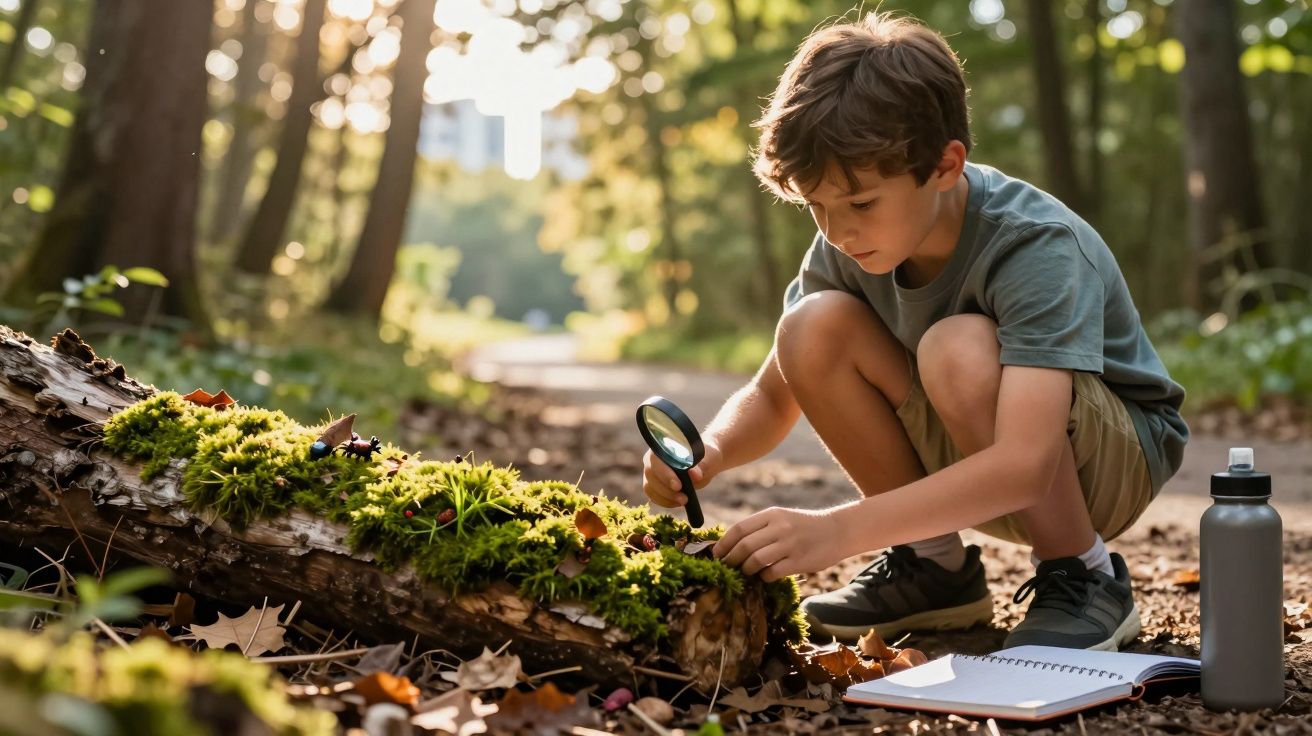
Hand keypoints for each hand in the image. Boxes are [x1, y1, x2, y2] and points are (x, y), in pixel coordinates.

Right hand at [642, 441, 723, 508]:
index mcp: (664, 445)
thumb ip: (702, 465)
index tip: (678, 486)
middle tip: (684, 498)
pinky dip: (665, 502)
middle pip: (650, 474)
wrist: (707, 462)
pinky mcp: (654, 485)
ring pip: (649, 487)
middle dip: (666, 489)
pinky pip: (653, 496)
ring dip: (666, 497)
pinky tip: (678, 502)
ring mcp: (652, 472)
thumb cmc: (706, 456)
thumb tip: (695, 475)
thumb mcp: (709, 458)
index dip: (664, 474)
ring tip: (684, 500)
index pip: (656, 459)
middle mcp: (653, 458)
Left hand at [713, 506, 849, 581]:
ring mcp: (790, 544)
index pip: (739, 529)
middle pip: (745, 545)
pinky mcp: (799, 561)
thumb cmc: (803, 526)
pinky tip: (765, 576)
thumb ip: (760, 528)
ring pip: (756, 560)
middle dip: (731, 559)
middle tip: (726, 567)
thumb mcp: (781, 518)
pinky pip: (772, 572)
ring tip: (746, 572)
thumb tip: (730, 543)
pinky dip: (764, 577)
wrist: (837, 531)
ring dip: (746, 569)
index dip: (724, 543)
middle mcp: (780, 527)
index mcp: (772, 514)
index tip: (716, 554)